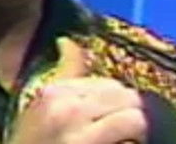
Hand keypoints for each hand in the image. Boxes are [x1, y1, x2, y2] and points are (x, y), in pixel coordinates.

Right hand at [8, 37, 146, 143]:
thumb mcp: (39, 112)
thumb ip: (63, 76)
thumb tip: (69, 42)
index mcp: (52, 93)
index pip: (104, 82)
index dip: (114, 101)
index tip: (111, 116)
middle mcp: (67, 106)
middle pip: (124, 94)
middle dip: (129, 111)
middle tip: (124, 131)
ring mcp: (80, 133)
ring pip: (134, 115)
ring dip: (136, 130)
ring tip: (126, 140)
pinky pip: (133, 136)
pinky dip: (134, 142)